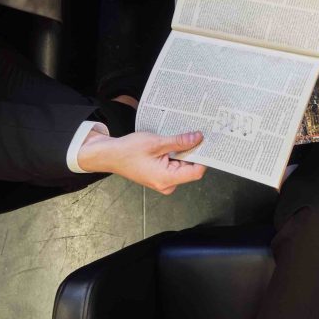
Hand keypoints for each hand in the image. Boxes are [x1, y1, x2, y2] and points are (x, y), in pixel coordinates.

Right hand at [77, 131, 206, 194]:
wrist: (110, 155)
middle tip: (197, 134)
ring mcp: (164, 181)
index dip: (204, 157)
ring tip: (182, 137)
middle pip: (191, 168)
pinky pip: (176, 165)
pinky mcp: (161, 176)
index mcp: (166, 179)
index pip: (196, 172)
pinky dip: (177, 154)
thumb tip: (198, 138)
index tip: (208, 143)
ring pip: (184, 165)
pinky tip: (174, 143)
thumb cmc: (128, 151)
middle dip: (194, 152)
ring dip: (185, 152)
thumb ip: (179, 142)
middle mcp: (167, 184)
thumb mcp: (157, 142)